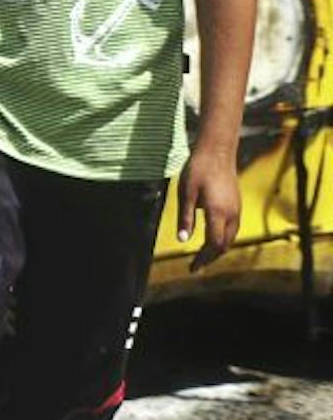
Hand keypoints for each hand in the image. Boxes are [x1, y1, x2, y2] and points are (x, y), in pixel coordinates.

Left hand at [176, 145, 240, 270]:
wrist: (217, 151)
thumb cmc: (198, 170)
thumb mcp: (185, 194)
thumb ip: (185, 218)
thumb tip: (182, 240)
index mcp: (218, 213)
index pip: (214, 244)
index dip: (203, 258)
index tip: (193, 268)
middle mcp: (232, 214)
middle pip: (224, 244)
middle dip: (211, 257)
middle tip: (197, 266)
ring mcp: (237, 208)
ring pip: (231, 237)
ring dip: (218, 249)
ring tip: (204, 257)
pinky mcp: (237, 204)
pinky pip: (233, 228)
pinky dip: (223, 238)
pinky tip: (213, 239)